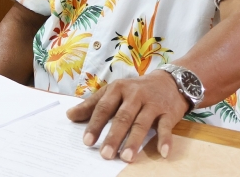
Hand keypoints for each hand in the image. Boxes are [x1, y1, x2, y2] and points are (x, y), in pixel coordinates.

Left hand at [66, 71, 188, 161]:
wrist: (169, 81)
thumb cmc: (135, 90)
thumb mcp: (113, 92)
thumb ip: (92, 105)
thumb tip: (70, 115)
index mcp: (118, 89)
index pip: (104, 108)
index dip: (95, 125)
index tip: (87, 141)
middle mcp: (135, 95)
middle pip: (122, 117)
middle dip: (114, 136)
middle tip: (105, 154)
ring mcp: (152, 104)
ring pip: (142, 123)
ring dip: (134, 141)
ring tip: (126, 157)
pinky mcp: (168, 112)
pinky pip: (166, 127)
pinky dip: (165, 139)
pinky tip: (162, 152)